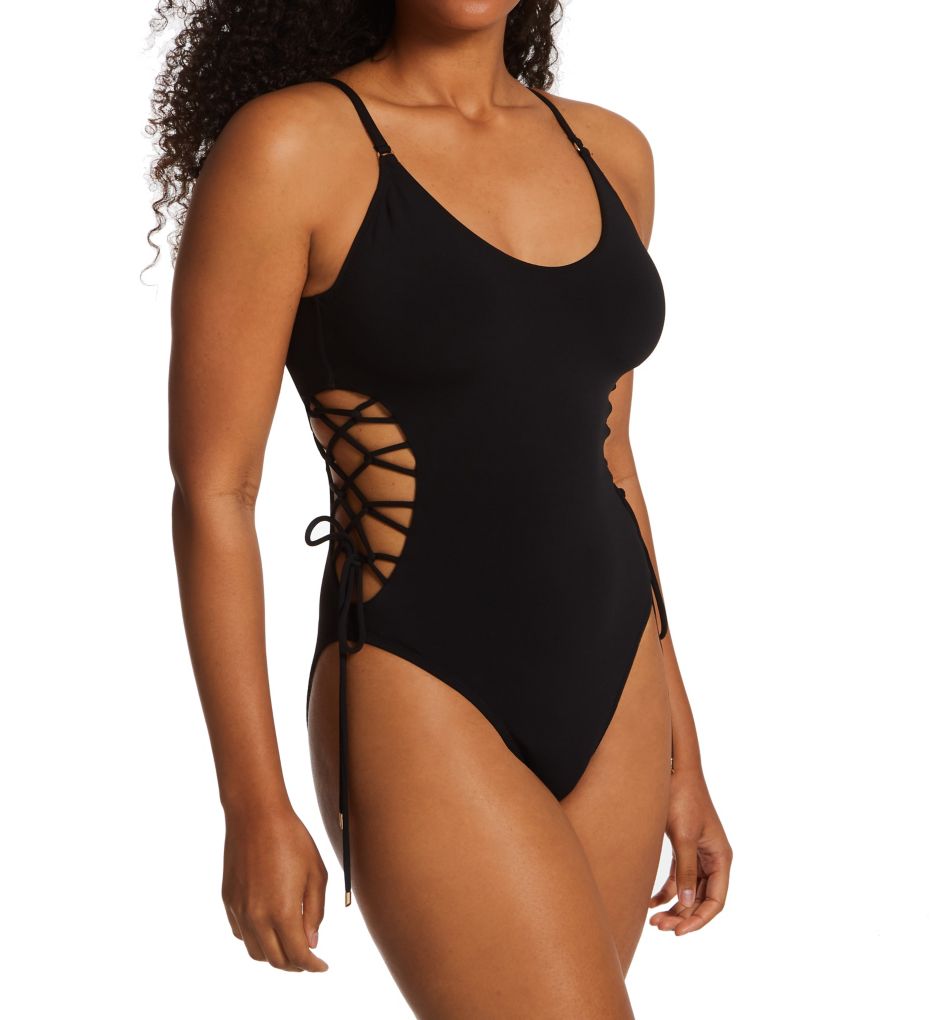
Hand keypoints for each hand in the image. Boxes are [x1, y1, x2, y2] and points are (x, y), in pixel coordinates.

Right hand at [221, 802, 329, 970]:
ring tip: (289, 946)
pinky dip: (255, 940)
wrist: (256, 815)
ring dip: (274, 956)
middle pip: (276, 959)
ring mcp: (239, 910)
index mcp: (282, 911)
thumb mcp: (316, 873)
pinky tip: (267, 929)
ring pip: (255, 951)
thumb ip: (315, 911)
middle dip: (295, 965)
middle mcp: (257, 917)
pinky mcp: (228, 900)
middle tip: (309, 960)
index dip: (313, 965)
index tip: (323, 966)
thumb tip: (312, 941)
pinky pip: (241, 933)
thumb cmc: (292, 839)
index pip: (299, 954)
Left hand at [648, 769, 731, 935]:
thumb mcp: (684, 836)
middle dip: (683, 916)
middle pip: (701, 899)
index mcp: (721, 857)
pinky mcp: (683, 848)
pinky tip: (649, 902)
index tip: (678, 931)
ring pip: (689, 890)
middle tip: (659, 926)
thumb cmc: (682, 799)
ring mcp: (699, 854)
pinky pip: (677, 878)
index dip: (699, 919)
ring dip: (674, 907)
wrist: (672, 771)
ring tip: (654, 920)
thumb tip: (686, 902)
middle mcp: (713, 859)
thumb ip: (686, 869)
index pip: (716, 900)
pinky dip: (666, 891)